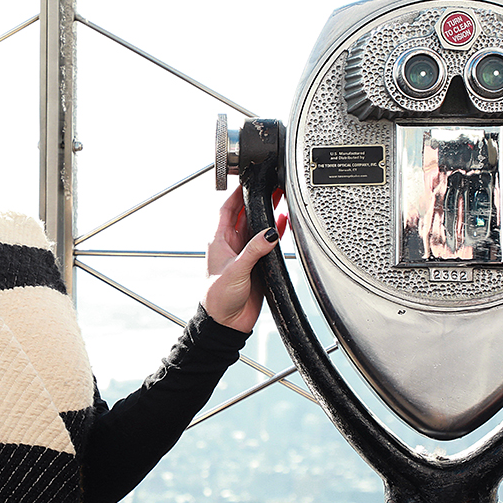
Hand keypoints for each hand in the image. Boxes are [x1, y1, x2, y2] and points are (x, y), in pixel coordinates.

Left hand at [202, 187, 286, 332]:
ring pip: (257, 227)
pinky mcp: (256, 264)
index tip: (248, 179)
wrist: (226, 323)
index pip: (227, 209)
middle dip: (256, 199)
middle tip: (270, 185)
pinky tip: (284, 222)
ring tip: (280, 197)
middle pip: (245, 214)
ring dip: (267, 213)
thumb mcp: (236, 269)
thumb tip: (270, 232)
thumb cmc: (218, 297)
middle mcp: (231, 244)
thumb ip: (254, 250)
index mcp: (218, 241)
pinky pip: (267, 243)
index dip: (237, 193)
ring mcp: (244, 253)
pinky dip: (276, 232)